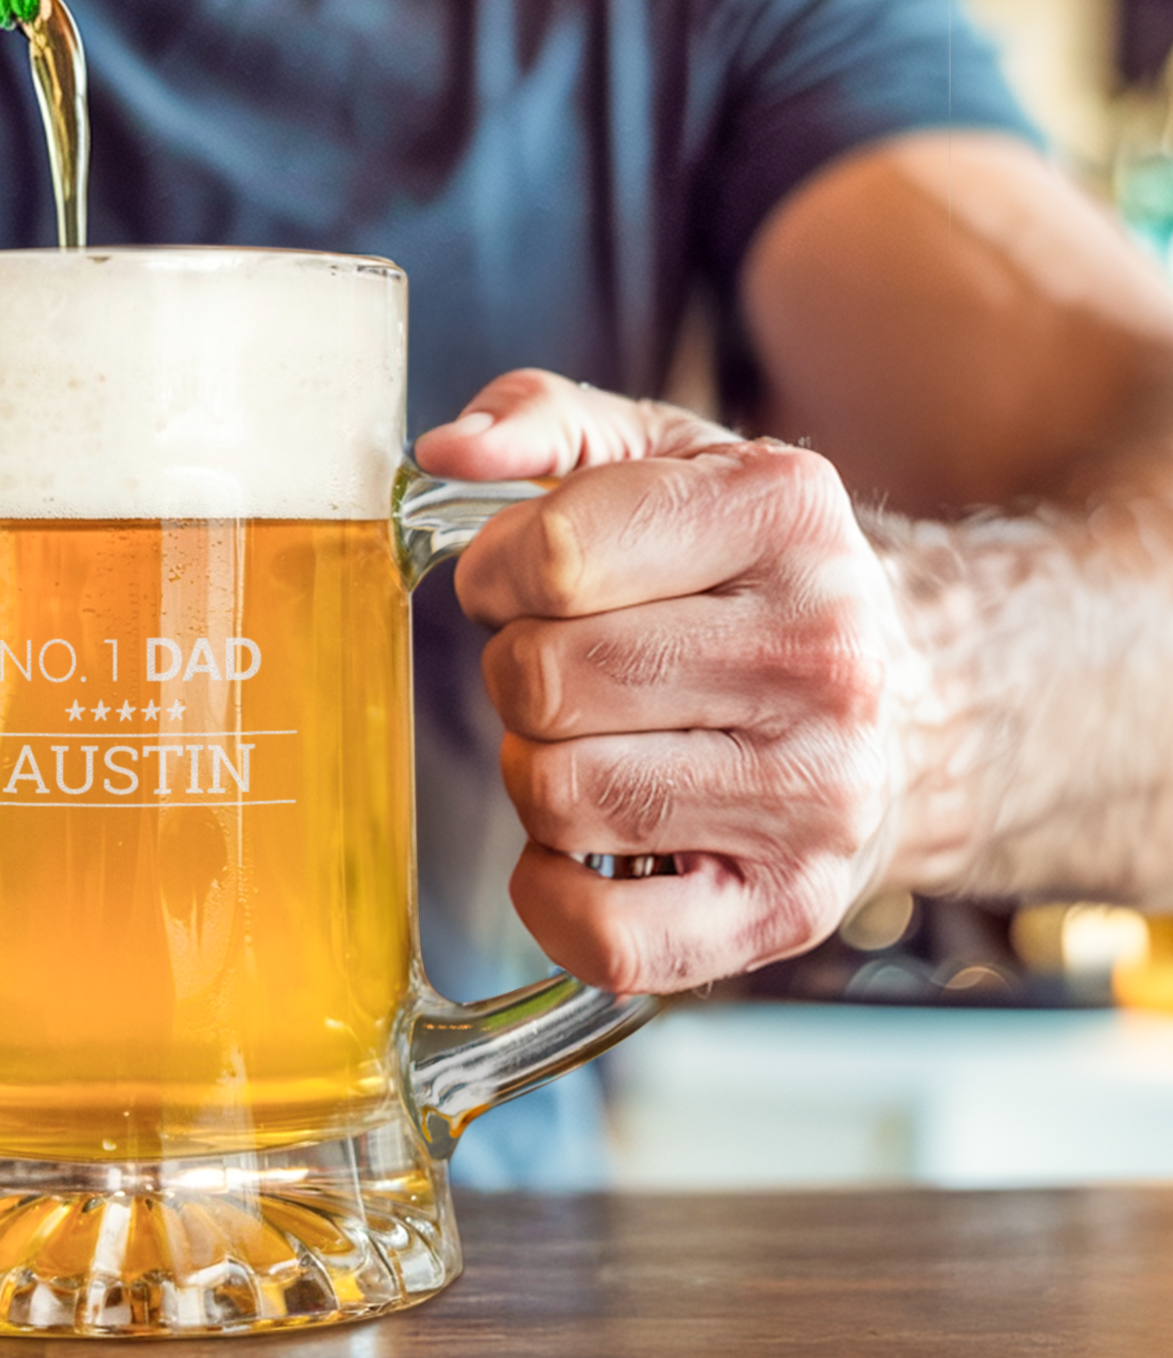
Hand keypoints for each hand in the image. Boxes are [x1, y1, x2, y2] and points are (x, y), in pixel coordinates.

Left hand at [414, 369, 917, 996]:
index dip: (497, 572)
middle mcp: (821, 655)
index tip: (522, 580)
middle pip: (541, 680)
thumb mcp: (670, 456)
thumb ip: (547, 421)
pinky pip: (606, 935)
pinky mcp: (787, 910)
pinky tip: (587, 841)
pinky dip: (552, 892)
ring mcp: (815, 794)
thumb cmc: (751, 578)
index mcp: (785, 514)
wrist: (912, 705)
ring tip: (600, 739)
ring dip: (536, 768)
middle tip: (566, 666)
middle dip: (516, 669)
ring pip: (555, 795)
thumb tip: (446, 451)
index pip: (555, 555)